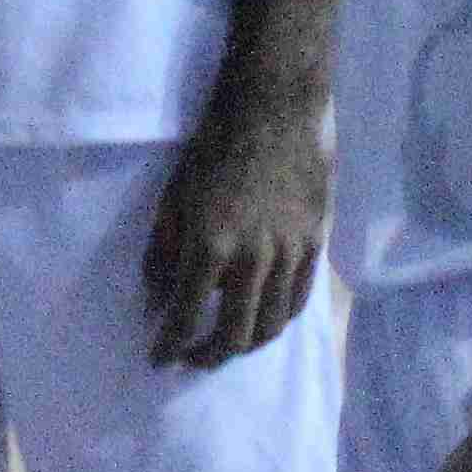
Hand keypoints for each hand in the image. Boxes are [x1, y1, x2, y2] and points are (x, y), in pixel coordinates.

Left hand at [142, 92, 325, 365]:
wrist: (273, 113)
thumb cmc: (212, 150)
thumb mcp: (172, 197)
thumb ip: (162, 253)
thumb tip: (156, 299)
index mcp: (211, 243)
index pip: (188, 313)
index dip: (170, 344)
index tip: (157, 359)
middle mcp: (254, 257)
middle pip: (235, 333)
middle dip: (208, 354)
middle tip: (190, 358)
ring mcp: (290, 254)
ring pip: (272, 325)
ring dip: (245, 345)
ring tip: (225, 345)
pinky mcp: (315, 245)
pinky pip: (298, 301)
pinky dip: (277, 321)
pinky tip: (260, 321)